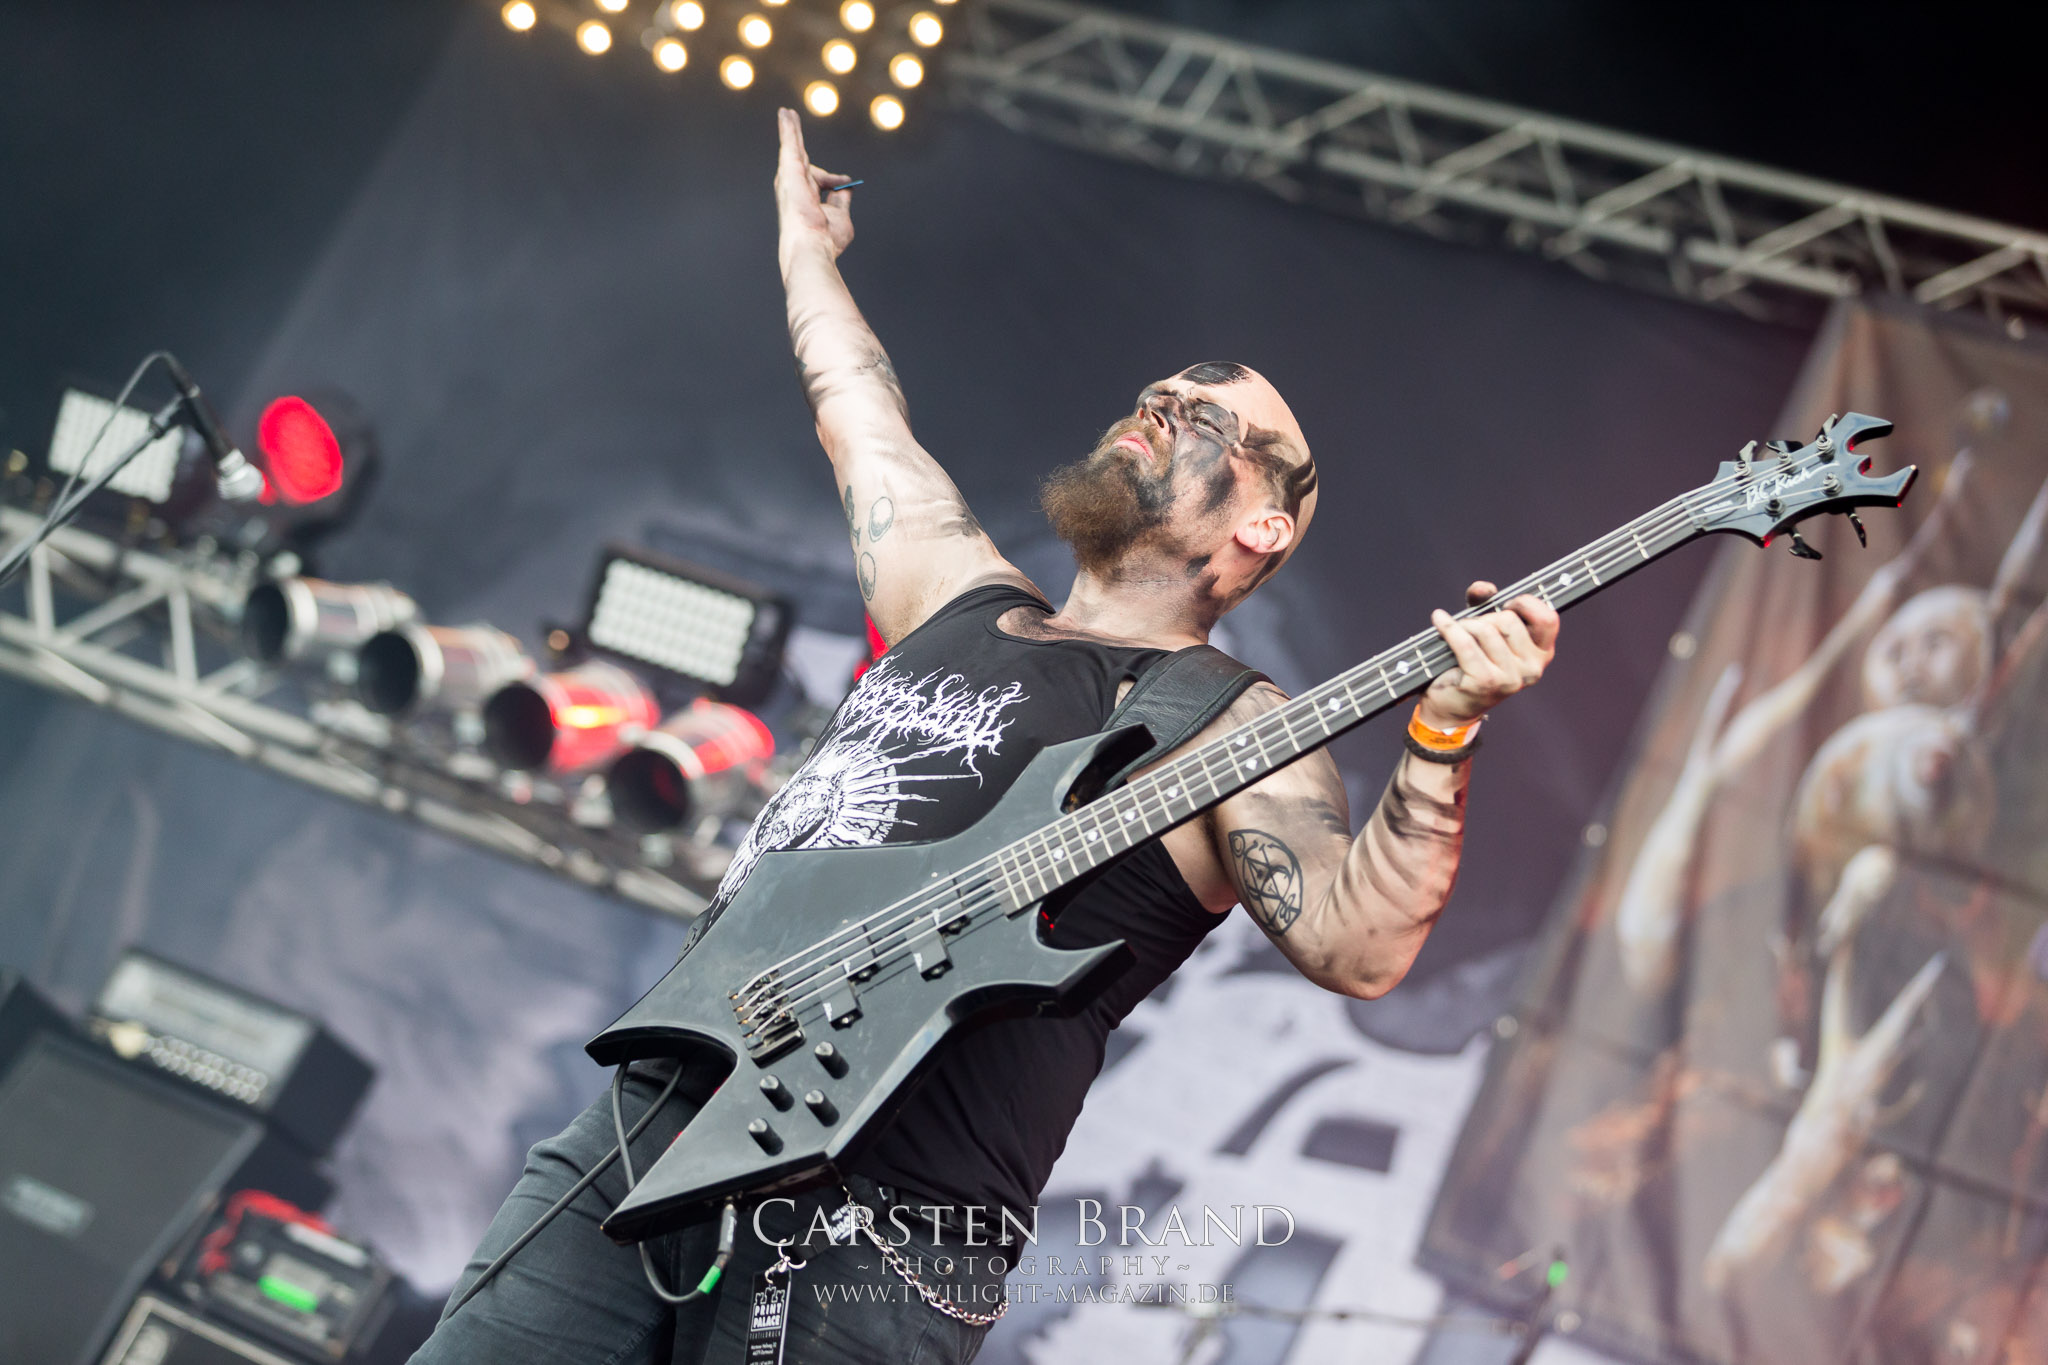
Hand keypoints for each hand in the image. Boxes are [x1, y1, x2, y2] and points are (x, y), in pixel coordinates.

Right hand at [775, 108, 854, 260]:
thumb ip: (842, 201)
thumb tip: (847, 188)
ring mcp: (790, 179)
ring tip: (786, 113)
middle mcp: (794, 189)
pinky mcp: (789, 169)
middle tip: (795, 126)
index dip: (835, 180)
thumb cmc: (825, 239)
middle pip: (800, 162)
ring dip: (790, 130)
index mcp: (805, 201)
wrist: (813, 246)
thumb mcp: (841, 217)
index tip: (847, 182)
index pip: (820, 182)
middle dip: (798, 144)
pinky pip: (789, 143)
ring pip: (792, 148)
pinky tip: (785, 114)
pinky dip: (787, 129)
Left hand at [1419, 580, 1559, 727]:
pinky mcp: (1486, 681)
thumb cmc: (1472, 664)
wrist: (1452, 705)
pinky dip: (1448, 628)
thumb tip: (1484, 588)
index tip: (1507, 603)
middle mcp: (1532, 669)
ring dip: (1465, 626)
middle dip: (1485, 618)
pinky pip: (1465, 642)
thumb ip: (1487, 603)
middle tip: (1473, 629)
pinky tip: (1439, 621)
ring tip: (1458, 635)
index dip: (1526, 604)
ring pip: (1486, 629)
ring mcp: (1511, 678)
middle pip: (1509, 620)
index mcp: (1541, 654)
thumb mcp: (1486, 629)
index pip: (1548, 619)